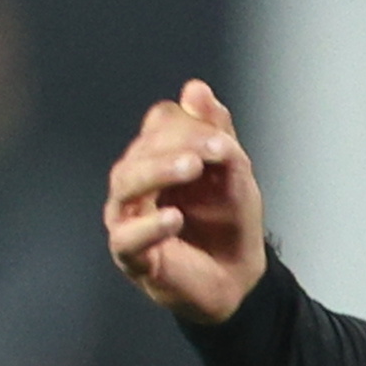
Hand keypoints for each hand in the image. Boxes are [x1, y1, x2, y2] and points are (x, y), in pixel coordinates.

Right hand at [104, 79, 267, 323]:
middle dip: (178, 145)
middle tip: (216, 151)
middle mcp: (135, 181)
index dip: (190, 126)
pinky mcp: (131, 255)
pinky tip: (175, 217)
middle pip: (141, 149)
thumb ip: (217, 133)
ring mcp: (128, 217)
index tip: (223, 144)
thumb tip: (195, 88)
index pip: (161, 123)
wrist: (239, 277)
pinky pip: (127, 237)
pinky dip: (150, 226)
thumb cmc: (229, 221)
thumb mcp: (233, 173)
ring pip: (126, 182)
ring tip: (192, 168)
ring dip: (159, 170)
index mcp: (158, 155)